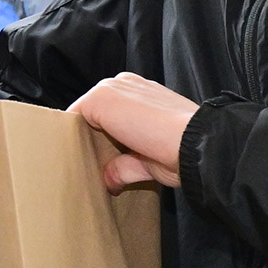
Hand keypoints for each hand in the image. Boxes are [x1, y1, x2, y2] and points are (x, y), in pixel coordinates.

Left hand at [70, 73, 199, 190]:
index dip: (106, 137)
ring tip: (86, 161)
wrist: (197, 144)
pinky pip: (71, 118)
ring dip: (82, 135)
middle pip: (94, 111)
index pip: (111, 112)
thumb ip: (126, 165)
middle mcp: (126, 85)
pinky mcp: (99, 99)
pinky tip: (76, 154)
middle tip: (98, 163)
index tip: (108, 158)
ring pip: (84, 113)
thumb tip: (110, 182)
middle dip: (93, 137)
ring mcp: (111, 89)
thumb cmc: (185, 151)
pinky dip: (70, 136)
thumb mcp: (150, 159)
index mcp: (143, 93)